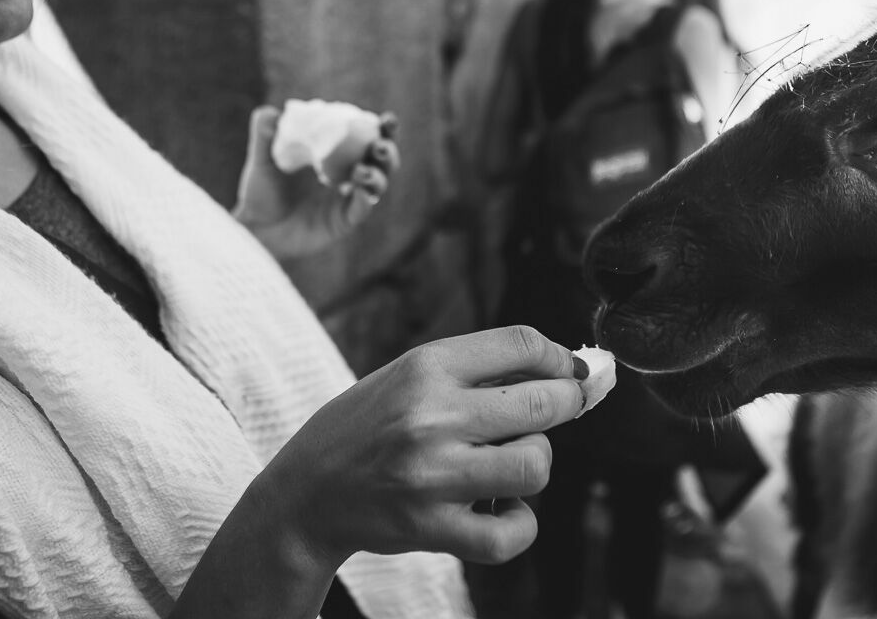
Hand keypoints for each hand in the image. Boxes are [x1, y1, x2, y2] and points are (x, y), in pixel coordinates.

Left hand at [234, 104, 399, 260]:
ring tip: (362, 171)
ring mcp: (349, 199)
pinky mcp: (344, 222)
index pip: (368, 135)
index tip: (387, 119)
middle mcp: (350, 174)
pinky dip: (365, 200)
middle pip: (382, 161)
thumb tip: (269, 112)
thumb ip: (265, 134)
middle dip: (388, 151)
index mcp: (338, 152)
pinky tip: (360, 192)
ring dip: (377, 176)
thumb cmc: (261, 190)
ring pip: (378, 185)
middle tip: (380, 145)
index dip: (384, 128)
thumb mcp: (262, 160)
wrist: (256, 227)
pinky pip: (361, 210)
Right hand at [261, 326, 585, 568]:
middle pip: (545, 402)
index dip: (560, 356)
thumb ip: (474, 370)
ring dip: (535, 463)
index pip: (521, 343)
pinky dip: (520, 524)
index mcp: (426, 367)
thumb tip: (559, 369)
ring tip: (510, 462)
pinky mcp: (432, 528)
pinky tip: (503, 508)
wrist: (307, 491)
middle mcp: (431, 416)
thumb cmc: (366, 426)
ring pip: (535, 465)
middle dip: (568, 404)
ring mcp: (432, 476)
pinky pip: (510, 534)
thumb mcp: (407, 375)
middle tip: (561, 409)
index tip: (569, 370)